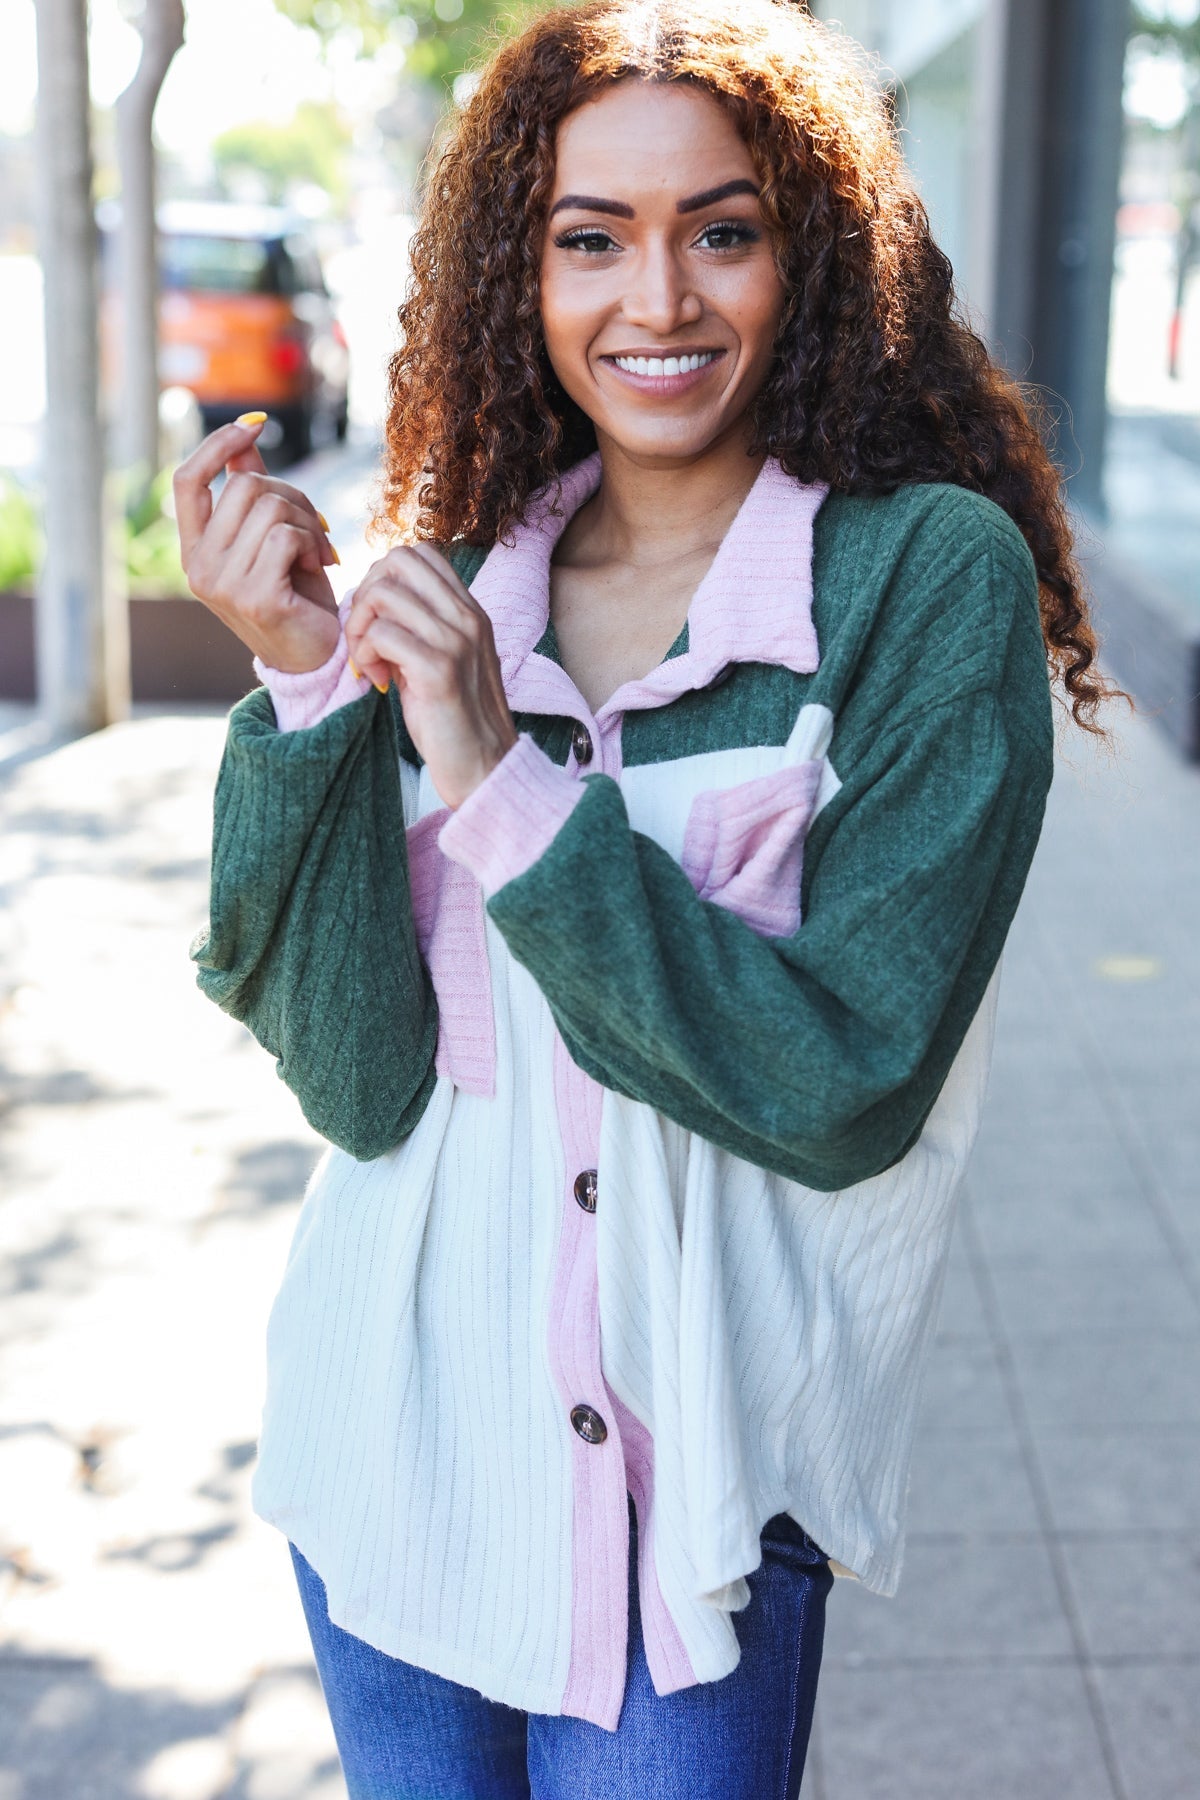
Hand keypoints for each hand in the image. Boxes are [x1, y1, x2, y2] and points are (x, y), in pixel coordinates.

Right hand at [173, 418, 340, 672]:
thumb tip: (244, 442)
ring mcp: (222, 585)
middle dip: (292, 495)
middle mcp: (198, 568)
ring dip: (308, 522)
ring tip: (319, 550)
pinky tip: (320, 566)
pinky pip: (286, 536)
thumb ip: (253, 496)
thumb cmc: (298, 596)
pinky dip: (313, 544)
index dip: (217, 445)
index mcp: (194, 551)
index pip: (186, 480)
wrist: (318, 659)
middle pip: (243, 486)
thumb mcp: (271, 540)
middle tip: (316, 525)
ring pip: (269, 508)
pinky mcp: (254, 597)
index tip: (254, 426)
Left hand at [346, 543, 516, 808]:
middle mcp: (468, 618)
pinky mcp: (439, 671)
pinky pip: (381, 635)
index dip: (384, 577)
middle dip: (366, 593)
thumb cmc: (456, 722)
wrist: (486, 769)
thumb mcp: (442, 662)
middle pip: (397, 561)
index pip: (420, 553)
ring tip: (371, 663)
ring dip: (360, 628)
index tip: (379, 621)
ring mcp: (456, 641)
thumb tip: (373, 607)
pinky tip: (379, 683)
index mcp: (470, 612)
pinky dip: (367, 656)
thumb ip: (418, 630)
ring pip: (383, 595)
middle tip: (366, 638)